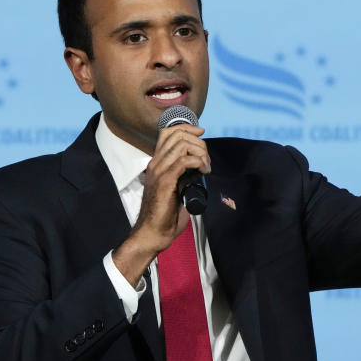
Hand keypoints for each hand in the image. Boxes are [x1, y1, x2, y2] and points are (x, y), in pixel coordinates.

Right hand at [112, 125, 210, 286]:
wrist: (153, 232)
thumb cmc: (165, 215)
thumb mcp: (175, 188)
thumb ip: (183, 176)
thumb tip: (200, 168)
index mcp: (157, 163)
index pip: (168, 132)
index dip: (186, 127)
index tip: (201, 133)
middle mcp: (156, 163)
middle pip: (177, 134)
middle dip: (198, 141)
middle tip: (206, 158)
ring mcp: (159, 171)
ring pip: (182, 144)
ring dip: (200, 152)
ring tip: (206, 166)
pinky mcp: (165, 181)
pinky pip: (184, 161)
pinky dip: (198, 162)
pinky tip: (204, 171)